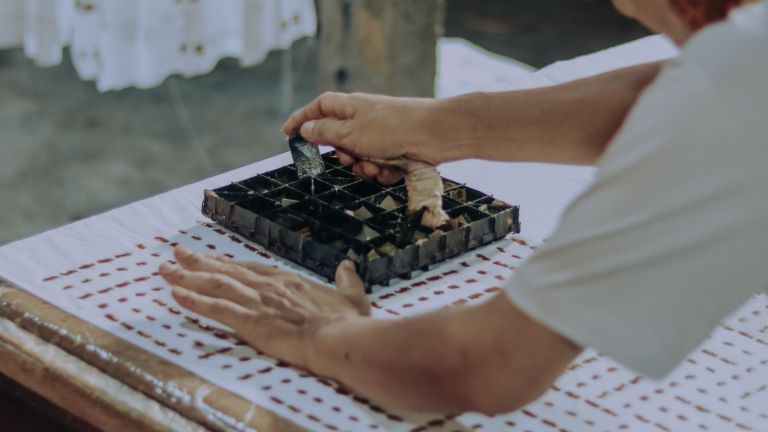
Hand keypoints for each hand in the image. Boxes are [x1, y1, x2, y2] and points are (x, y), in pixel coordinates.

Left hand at [158, 245, 370, 370]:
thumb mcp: (352, 297)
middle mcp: (268, 287)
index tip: (210, 257)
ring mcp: (258, 302)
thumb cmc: (347, 323)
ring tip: (165, 270)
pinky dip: (194, 302)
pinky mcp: (250, 322)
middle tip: (176, 254)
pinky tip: (176, 295)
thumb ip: (347, 281)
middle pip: (226, 271)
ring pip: (216, 285)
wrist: (340, 340)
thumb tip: (347, 266)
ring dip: (188, 277)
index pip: (250, 268)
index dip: (227, 263)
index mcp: (289, 282)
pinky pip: (216, 309)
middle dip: (198, 262)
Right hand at [282, 92, 447, 183]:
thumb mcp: (351, 133)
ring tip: (378, 166)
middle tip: (351, 158)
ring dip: (365, 167)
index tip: (287, 134)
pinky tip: (394, 169)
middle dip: (344, 156)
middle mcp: (364, 118)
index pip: (318, 108)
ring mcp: (381, 135)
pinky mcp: (395, 150)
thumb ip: (325, 133)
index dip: (302, 119)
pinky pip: (379, 166)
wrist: (435, 135)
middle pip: (339, 140)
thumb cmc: (392, 128)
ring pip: (360, 158)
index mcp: (349, 107)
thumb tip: (305, 129)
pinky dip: (384, 171)